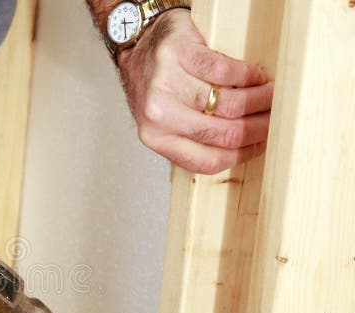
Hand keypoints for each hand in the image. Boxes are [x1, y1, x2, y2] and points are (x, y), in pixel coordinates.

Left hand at [117, 9, 272, 174]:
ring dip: (260, 100)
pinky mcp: (179, 54)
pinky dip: (248, 75)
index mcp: (157, 138)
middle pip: (226, 133)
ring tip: (272, 95)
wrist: (138, 47)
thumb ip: (193, 139)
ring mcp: (166, 84)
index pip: (208, 161)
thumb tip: (243, 149)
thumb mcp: (167, 123)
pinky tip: (255, 76)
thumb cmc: (158, 87)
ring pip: (230, 104)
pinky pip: (226, 71)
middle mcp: (158, 115)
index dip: (243, 154)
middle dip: (260, 127)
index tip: (262, 143)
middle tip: (276, 118)